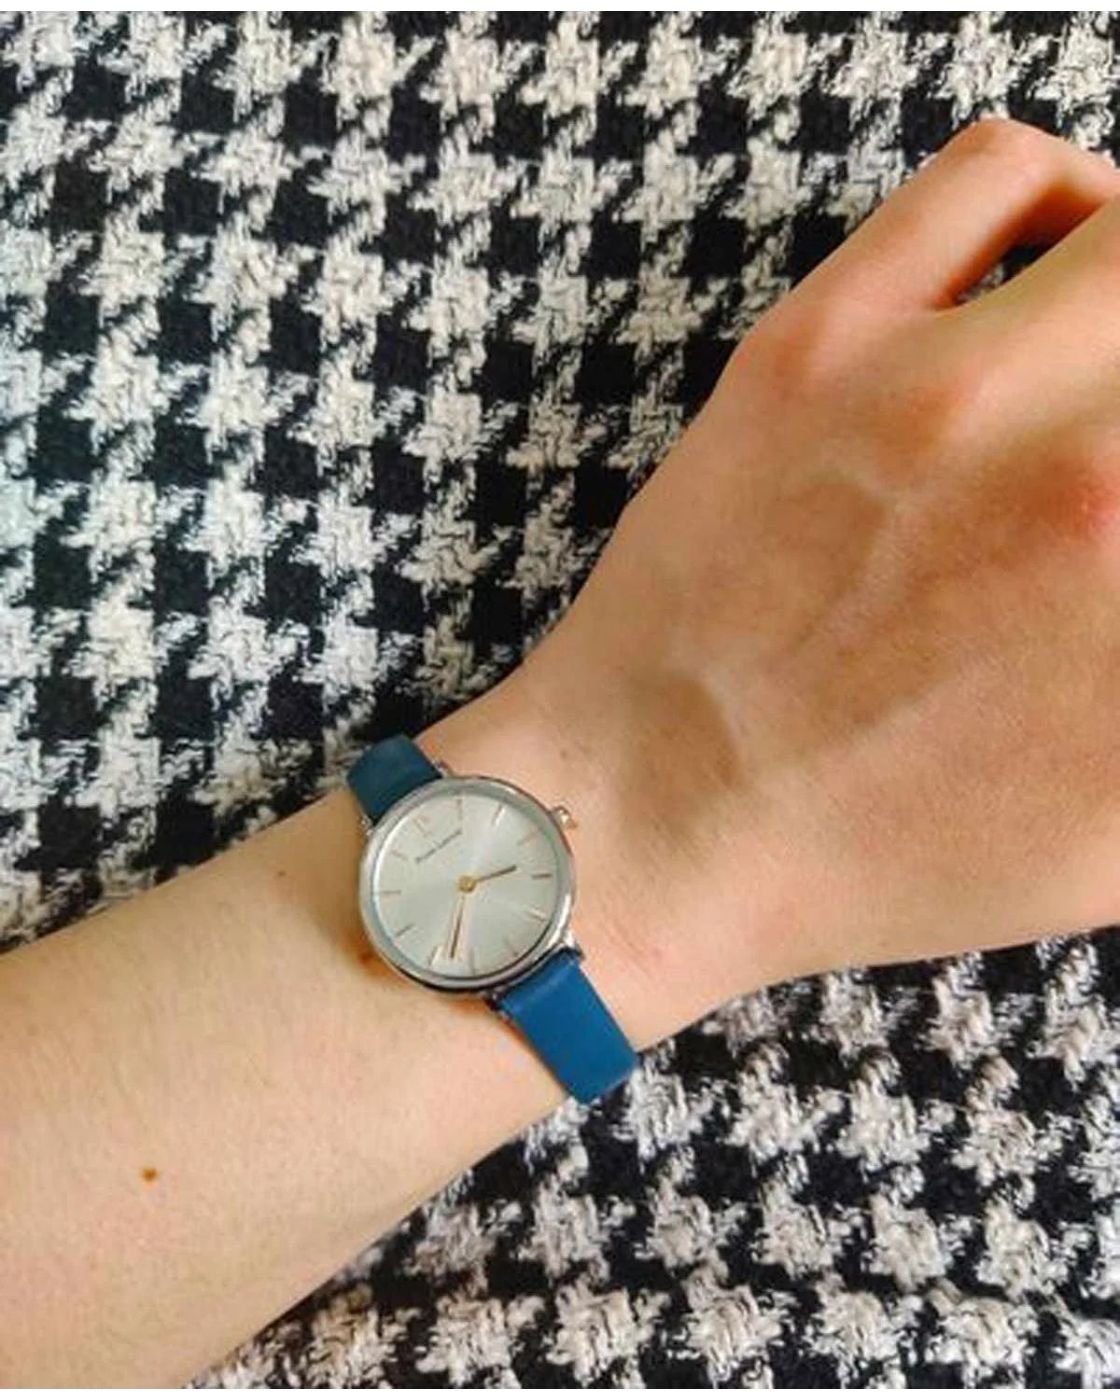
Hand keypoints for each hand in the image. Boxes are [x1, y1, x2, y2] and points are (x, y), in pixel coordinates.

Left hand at [428, 120, 1119, 1043]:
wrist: (652, 824)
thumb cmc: (867, 857)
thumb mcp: (1104, 839)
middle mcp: (1089, 488)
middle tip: (1103, 465)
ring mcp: (947, 393)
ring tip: (1105, 355)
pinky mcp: (824, 342)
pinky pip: (1001, 174)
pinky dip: (1065, 197)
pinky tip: (1054, 265)